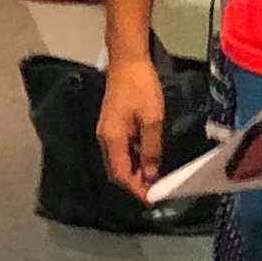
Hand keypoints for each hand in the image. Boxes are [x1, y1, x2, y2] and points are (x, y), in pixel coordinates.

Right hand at [98, 53, 169, 197]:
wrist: (127, 61)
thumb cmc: (141, 87)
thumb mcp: (152, 120)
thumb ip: (151, 149)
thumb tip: (151, 174)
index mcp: (112, 139)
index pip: (121, 175)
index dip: (135, 189)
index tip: (152, 199)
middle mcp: (105, 139)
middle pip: (116, 171)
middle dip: (135, 184)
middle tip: (156, 191)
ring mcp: (107, 132)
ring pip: (119, 161)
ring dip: (135, 172)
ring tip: (155, 179)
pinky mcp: (112, 126)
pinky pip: (121, 150)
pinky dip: (134, 159)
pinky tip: (148, 160)